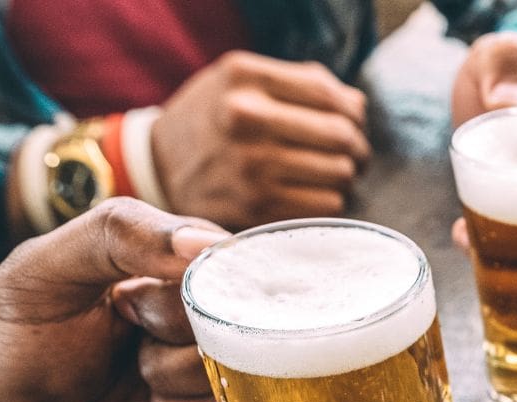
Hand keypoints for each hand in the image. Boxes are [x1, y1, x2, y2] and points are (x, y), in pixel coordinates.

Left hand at [0, 199, 235, 401]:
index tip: (129, 309)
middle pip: (242, 345)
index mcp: (186, 278)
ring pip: (240, 397)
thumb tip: (208, 245)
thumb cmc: (18, 329)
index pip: (233, 284)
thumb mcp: (45, 265)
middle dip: (176, 358)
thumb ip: (119, 235)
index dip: (183, 305)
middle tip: (132, 357)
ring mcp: (212, 388)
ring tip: (139, 397)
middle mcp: (210, 332)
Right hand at [149, 51, 369, 226]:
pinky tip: (314, 194)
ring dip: (345, 177)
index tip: (354, 124)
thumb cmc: (215, 118)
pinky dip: (329, 201)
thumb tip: (357, 107)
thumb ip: (302, 83)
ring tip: (332, 173)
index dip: (354, 115)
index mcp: (245, 78)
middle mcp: (246, 118)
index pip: (332, 96)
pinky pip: (325, 207)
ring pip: (339, 175)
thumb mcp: (243, 80)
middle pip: (342, 137)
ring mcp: (250, 166)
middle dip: (357, 148)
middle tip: (353, 155)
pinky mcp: (255, 207)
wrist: (159, 166)